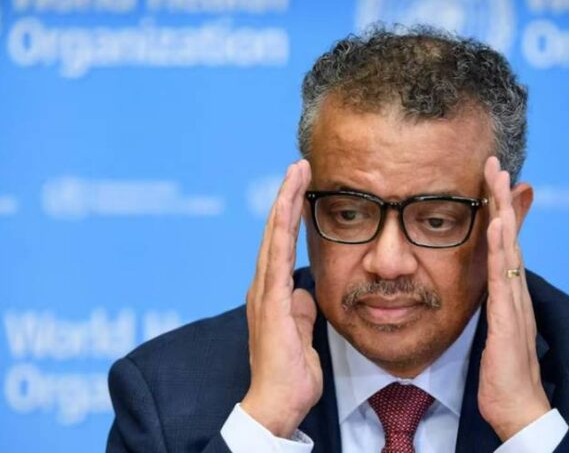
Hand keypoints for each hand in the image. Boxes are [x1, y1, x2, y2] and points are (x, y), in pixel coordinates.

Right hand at [240, 160, 322, 437]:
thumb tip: (305, 292)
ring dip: (285, 202)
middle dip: (287, 196)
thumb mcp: (303, 333)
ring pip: (274, 237)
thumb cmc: (290, 373)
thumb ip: (301, 309)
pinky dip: (281, 229)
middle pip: (275, 232)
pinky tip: (288, 206)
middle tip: (300, 165)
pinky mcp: (270, 302)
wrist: (277, 403)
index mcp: (273, 294)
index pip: (282, 244)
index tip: (304, 187)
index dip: (291, 214)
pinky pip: (276, 257)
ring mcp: (264, 293)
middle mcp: (264, 287)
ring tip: (296, 172)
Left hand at [478, 156, 549, 440]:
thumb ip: (491, 304)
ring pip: (508, 248)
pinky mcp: (509, 319)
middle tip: (494, 163)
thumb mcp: (493, 328)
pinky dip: (500, 249)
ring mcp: (515, 302)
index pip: (502, 242)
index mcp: (508, 291)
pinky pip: (504, 277)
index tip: (488, 178)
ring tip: (497, 180)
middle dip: (501, 198)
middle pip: (508, 235)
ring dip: (502, 212)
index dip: (497, 209)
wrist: (516, 407)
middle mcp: (515, 290)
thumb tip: (485, 285)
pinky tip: (495, 225)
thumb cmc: (502, 372)